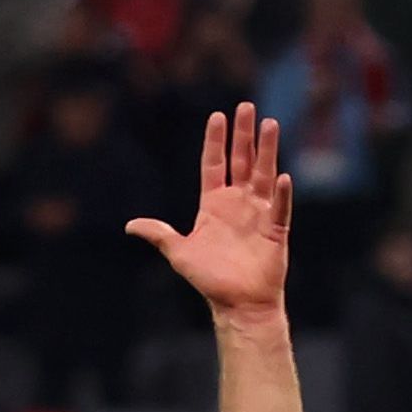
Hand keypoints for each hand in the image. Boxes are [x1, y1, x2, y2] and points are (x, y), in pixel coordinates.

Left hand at [130, 103, 292, 318]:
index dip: (216, 140)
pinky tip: (282, 177)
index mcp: (214, 204)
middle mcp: (238, 203)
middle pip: (242, 160)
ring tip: (270, 124)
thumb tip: (129, 226)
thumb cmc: (210, 279)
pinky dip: (281, 194)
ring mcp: (258, 214)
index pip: (215, 164)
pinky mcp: (275, 230)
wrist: (238, 305)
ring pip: (264, 174)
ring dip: (267, 151)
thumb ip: (158, 234)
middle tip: (247, 107)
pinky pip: (279, 208)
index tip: (218, 116)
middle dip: (244, 134)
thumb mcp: (179, 252)